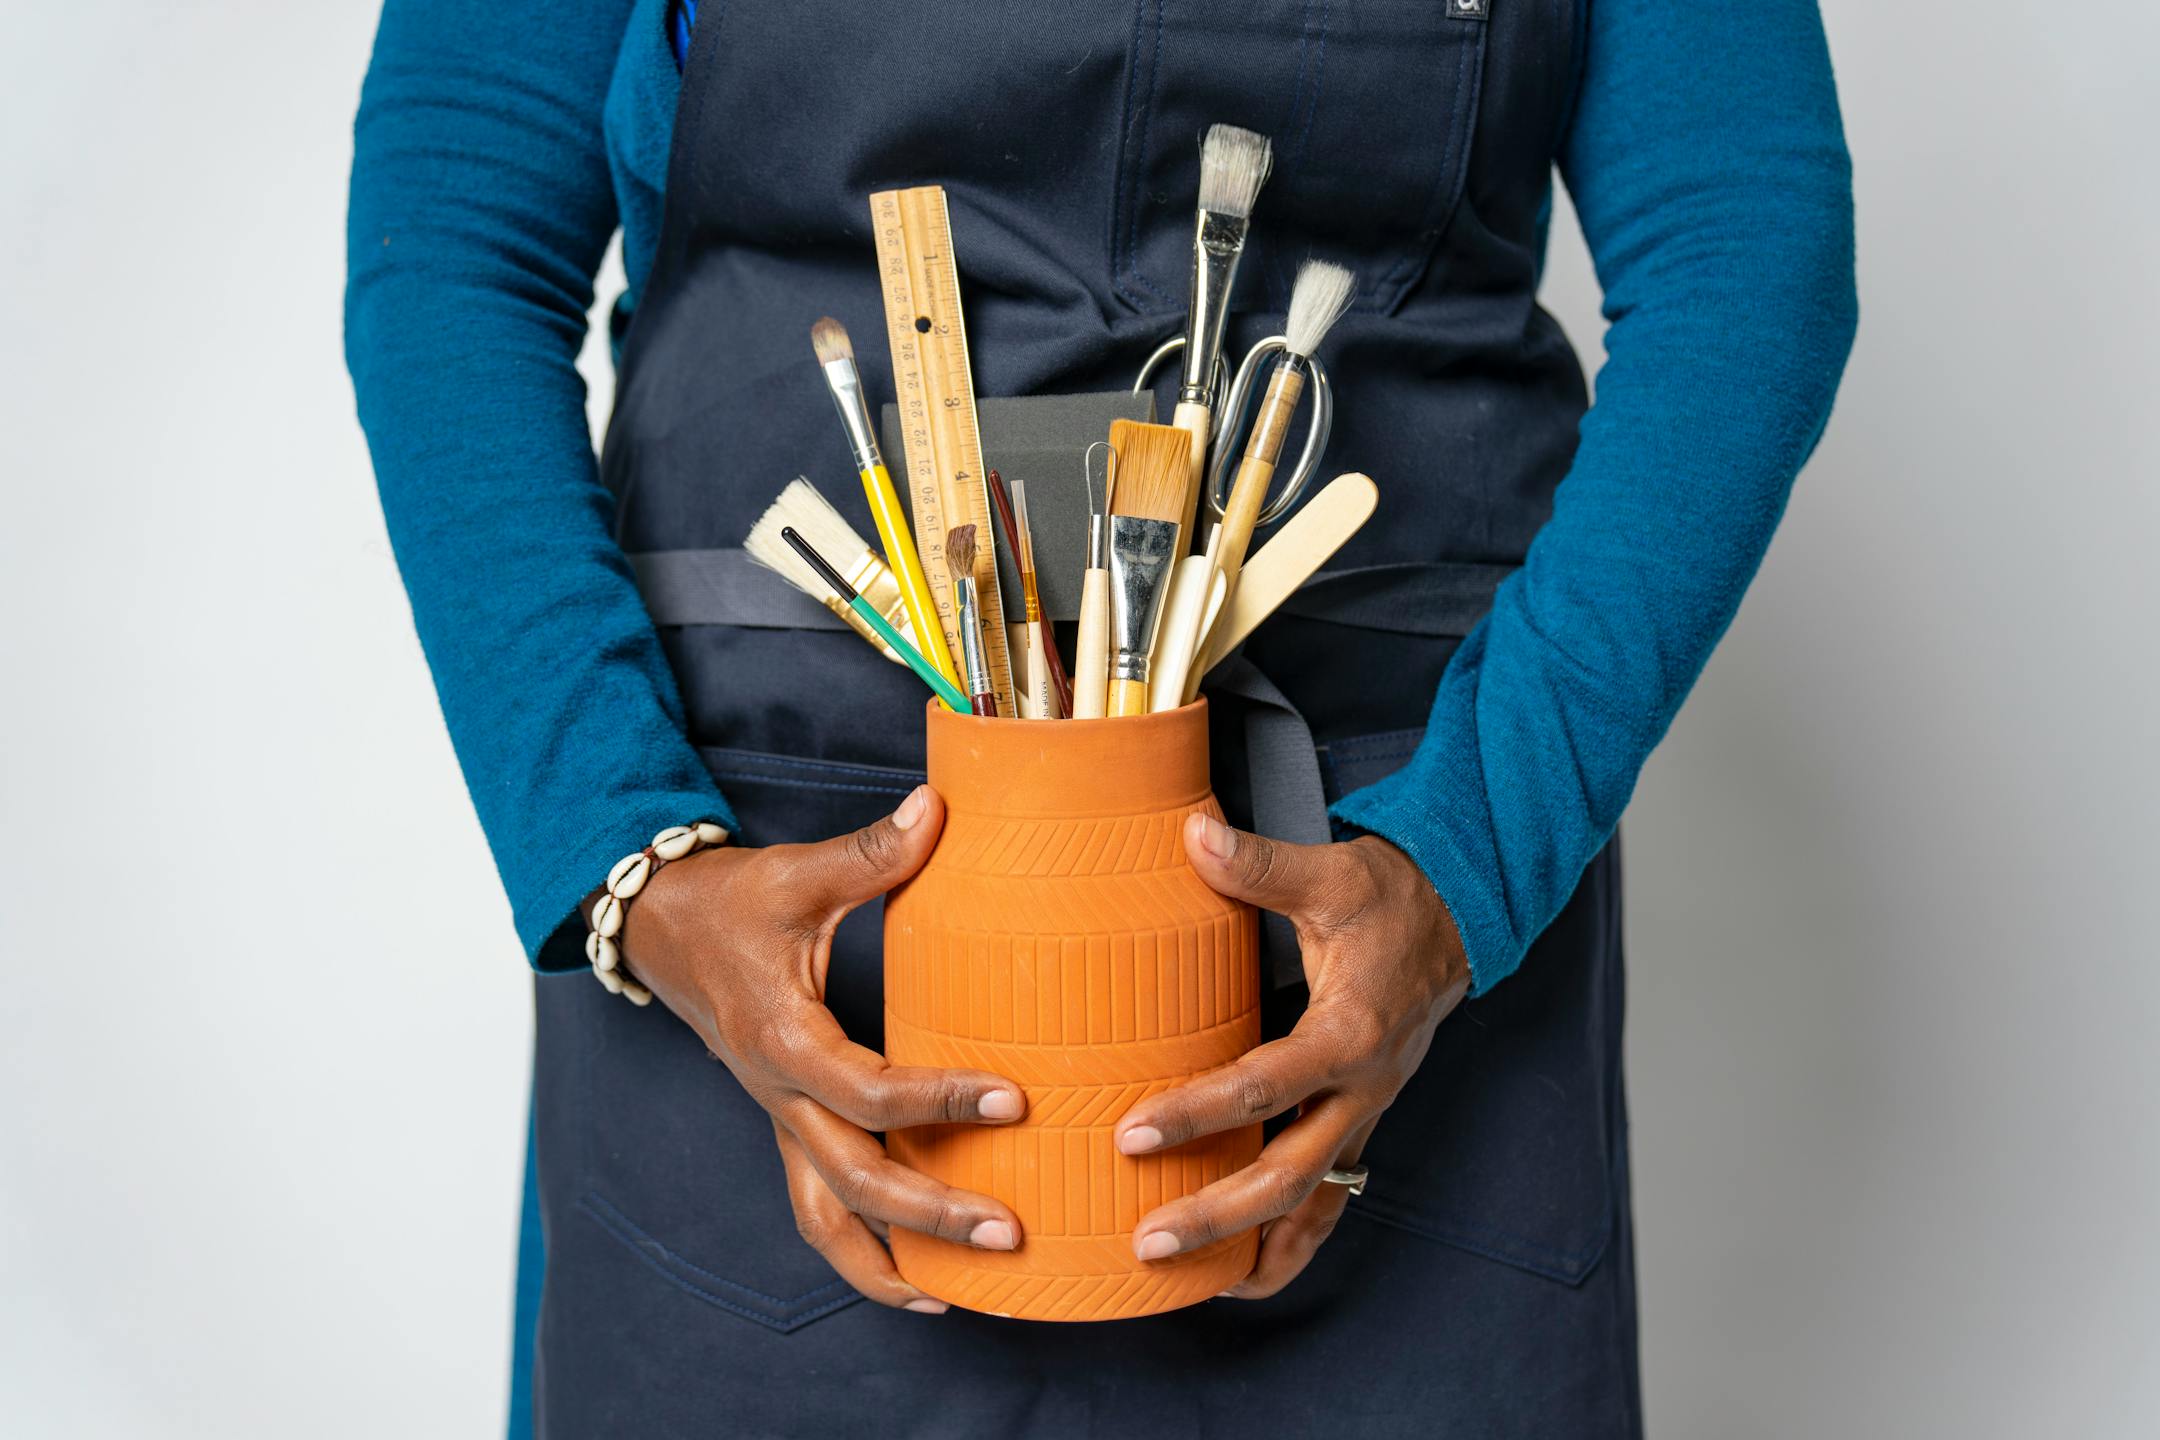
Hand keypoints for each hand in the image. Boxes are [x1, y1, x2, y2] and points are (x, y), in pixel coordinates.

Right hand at [609, 785, 1025, 1313]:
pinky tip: (921, 1287)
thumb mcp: (795, 873)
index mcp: (784, 1039)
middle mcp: (779, 1096)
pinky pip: (818, 1210)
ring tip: (963, 1294)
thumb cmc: (731, 902)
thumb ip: (871, 853)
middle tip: (1011, 1230)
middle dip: (930, 1215)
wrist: (661, 927)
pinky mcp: (788, 1125)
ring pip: (824, 1218)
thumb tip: (937, 807)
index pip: (868, 1091)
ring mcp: (781, 1119)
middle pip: (852, 1181)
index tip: (1014, 1098)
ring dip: (890, 1261)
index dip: (940, 1100)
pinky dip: (862, 1256)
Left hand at [1114, 817, 1470, 1298]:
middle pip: (1290, 1174)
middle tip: (1145, 1239)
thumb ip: (1258, 864)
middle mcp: (1363, 1089)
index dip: (1199, 1115)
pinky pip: (1330, 1199)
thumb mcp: (1329, 875)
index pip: (1266, 1087)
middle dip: (1218, 1214)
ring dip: (1254, 1244)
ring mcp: (1366, 1114)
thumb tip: (1192, 834)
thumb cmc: (1389, 899)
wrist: (1458, 919)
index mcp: (1350, 1033)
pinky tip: (1246, 1274)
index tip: (1133, 1134)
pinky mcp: (1361, 1121)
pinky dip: (1292, 1242)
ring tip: (1189, 1283)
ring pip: (1313, 1201)